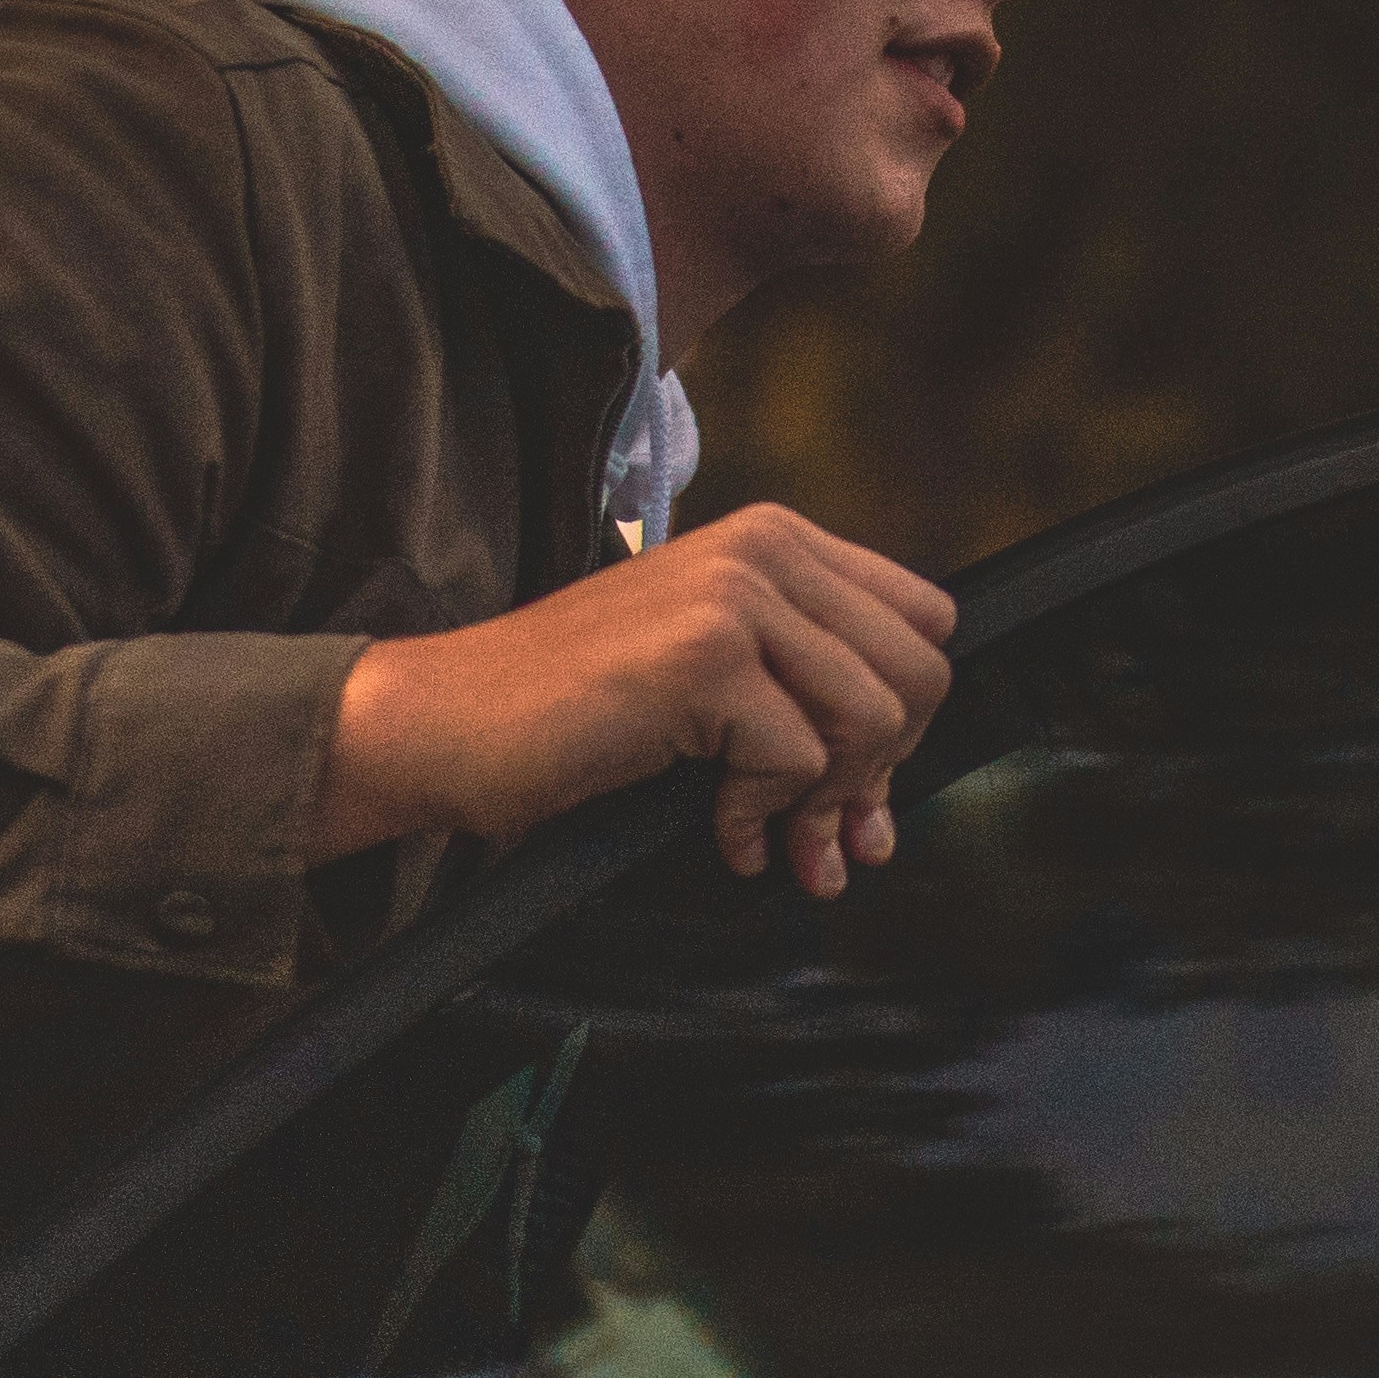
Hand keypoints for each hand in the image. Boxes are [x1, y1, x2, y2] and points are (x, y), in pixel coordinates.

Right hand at [316, 504, 959, 894]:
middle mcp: (763, 550)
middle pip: (919, 671)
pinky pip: (795, 759)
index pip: (926, 618)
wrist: (451, 722)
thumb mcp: (712, 674)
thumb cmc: (576, 710)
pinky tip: (721, 833)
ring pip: (872, 716)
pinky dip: (762, 818)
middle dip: (881, 769)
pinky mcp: (701, 659)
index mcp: (777, 539)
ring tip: (773, 838)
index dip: (905, 713)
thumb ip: (804, 697)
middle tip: (825, 831)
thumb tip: (885, 805)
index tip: (854, 781)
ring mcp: (733, 597)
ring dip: (827, 803)